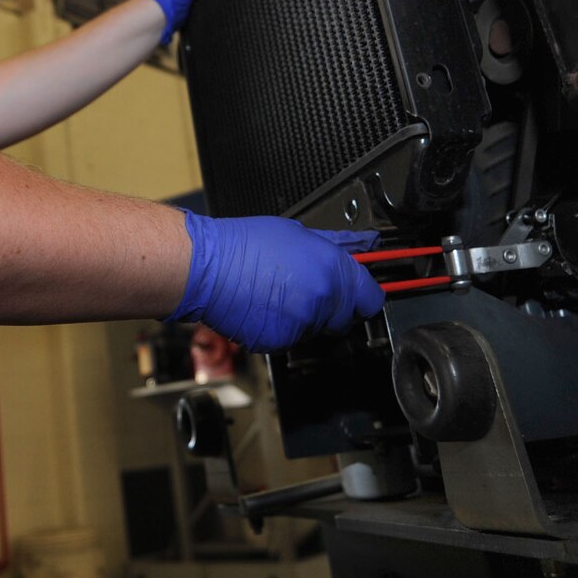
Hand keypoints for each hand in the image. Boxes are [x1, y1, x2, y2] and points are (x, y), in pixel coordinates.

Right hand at [168, 212, 382, 352]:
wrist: (206, 268)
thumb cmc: (246, 245)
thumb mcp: (299, 234)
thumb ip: (338, 245)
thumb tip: (367, 243)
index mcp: (332, 271)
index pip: (371, 299)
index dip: (363, 296)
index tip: (356, 294)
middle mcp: (322, 300)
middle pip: (346, 318)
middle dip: (334, 307)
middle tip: (309, 289)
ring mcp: (301, 325)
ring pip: (318, 330)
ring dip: (308, 318)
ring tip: (280, 294)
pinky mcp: (279, 343)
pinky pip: (293, 340)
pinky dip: (285, 329)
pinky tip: (267, 308)